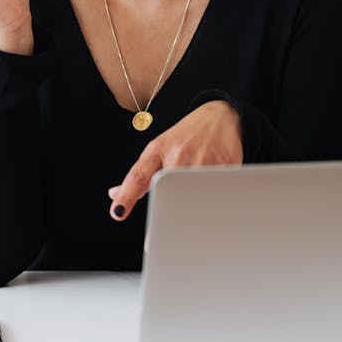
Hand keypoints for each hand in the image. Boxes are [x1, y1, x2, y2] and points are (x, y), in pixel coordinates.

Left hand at [107, 100, 242, 220]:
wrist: (220, 116)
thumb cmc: (184, 138)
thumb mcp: (158, 150)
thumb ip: (139, 176)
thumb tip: (114, 195)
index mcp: (158, 150)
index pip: (138, 176)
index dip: (126, 195)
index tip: (118, 212)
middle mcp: (179, 154)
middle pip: (168, 191)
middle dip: (168, 210)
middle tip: (169, 224)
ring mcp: (203, 159)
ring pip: (195, 197)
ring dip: (193, 210)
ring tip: (197, 207)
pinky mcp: (227, 165)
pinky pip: (218, 194)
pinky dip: (215, 203)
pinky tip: (216, 197)